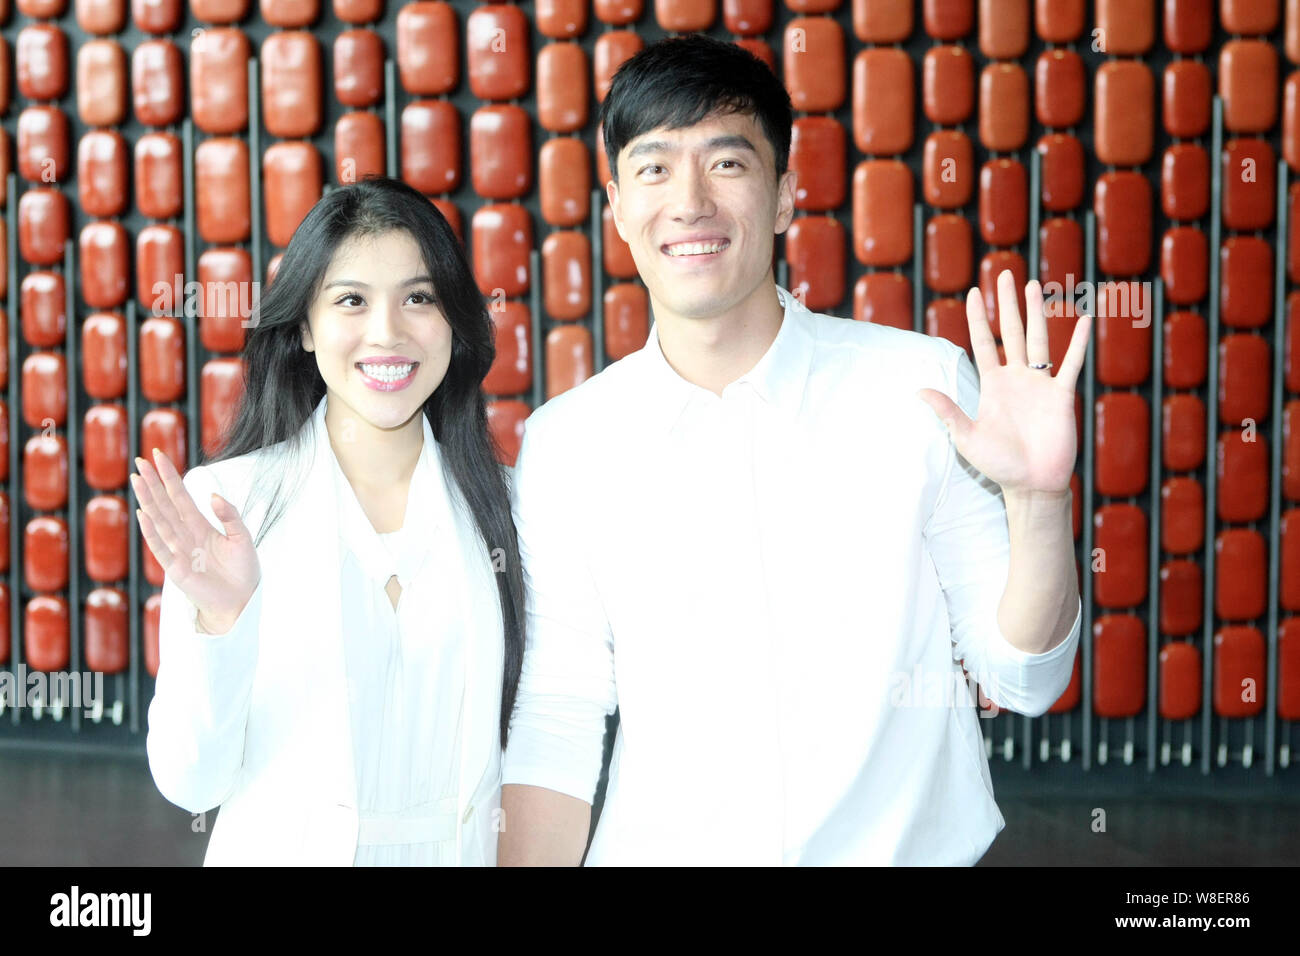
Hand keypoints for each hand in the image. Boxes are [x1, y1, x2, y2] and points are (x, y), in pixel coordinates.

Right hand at [131, 449, 259, 633]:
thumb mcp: (242, 538)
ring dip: (148, 501)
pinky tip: (143, 515)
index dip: (170, 476)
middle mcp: (185, 535)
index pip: (180, 496)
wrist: (242, 601)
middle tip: (140, 461)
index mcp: (200, 526)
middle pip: (165, 504)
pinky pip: (161, 548)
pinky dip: (152, 532)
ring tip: (138, 480)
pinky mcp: (176, 569)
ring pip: (160, 521)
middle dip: (153, 483)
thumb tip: (213, 496)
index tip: (158, 455)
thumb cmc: (242, 571)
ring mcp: (178, 551)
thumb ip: (230, 516)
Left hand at [915, 270, 1090, 497]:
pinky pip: (1071, 364)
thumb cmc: (998, 464)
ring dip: (1036, 313)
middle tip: (1004, 274)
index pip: (982, 343)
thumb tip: (918, 391)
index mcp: (992, 385)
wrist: (1030, 484)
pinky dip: (1078, 343)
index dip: (976, 318)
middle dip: (1006, 304)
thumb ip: (947, 411)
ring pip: (1037, 340)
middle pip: (1010, 332)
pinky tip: (1084, 320)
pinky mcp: (1061, 395)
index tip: (972, 292)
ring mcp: (1040, 384)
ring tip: (1033, 286)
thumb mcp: (966, 436)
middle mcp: (1016, 378)